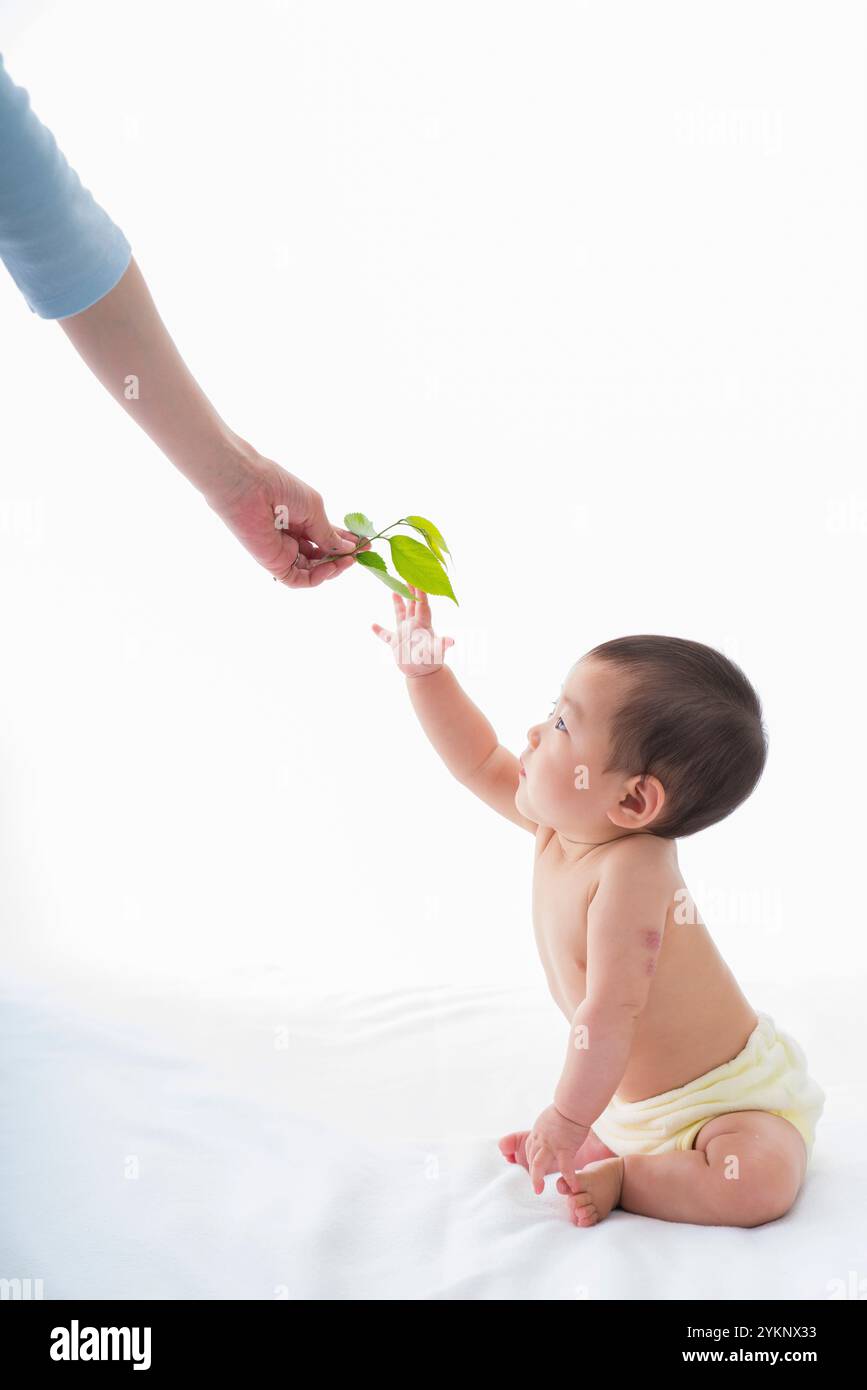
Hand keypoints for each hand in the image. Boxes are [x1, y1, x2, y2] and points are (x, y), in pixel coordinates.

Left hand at [203, 436, 368, 588]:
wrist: (249, 486)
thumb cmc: (280, 488)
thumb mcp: (314, 510)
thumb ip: (329, 534)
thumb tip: (348, 549)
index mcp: (301, 519)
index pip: (327, 538)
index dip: (347, 543)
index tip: (366, 545)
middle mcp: (292, 537)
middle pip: (321, 556)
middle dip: (342, 557)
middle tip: (359, 556)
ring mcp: (283, 551)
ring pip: (312, 570)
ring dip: (332, 568)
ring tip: (347, 561)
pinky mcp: (273, 563)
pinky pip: (297, 579)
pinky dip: (316, 578)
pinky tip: (328, 568)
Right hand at [371, 586, 453, 676]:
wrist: (424, 675)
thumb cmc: (431, 662)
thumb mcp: (435, 652)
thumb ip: (441, 645)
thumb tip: (451, 641)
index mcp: (422, 624)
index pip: (421, 604)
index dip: (420, 592)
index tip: (419, 578)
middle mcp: (414, 626)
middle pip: (412, 604)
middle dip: (410, 589)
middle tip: (407, 574)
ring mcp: (404, 633)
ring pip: (400, 614)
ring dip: (397, 603)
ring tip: (393, 590)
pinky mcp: (396, 644)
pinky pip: (386, 635)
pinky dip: (379, 631)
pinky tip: (372, 625)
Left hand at [523, 1105, 589, 1195]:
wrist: (573, 1104)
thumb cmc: (567, 1108)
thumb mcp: (551, 1117)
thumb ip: (549, 1127)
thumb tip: (552, 1128)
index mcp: (538, 1132)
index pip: (530, 1150)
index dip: (532, 1160)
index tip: (535, 1168)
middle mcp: (540, 1139)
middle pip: (532, 1158)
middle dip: (532, 1172)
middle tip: (535, 1186)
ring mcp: (550, 1145)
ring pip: (538, 1164)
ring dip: (536, 1178)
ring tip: (538, 1190)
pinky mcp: (564, 1148)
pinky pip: (565, 1167)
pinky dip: (568, 1178)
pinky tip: (573, 1187)